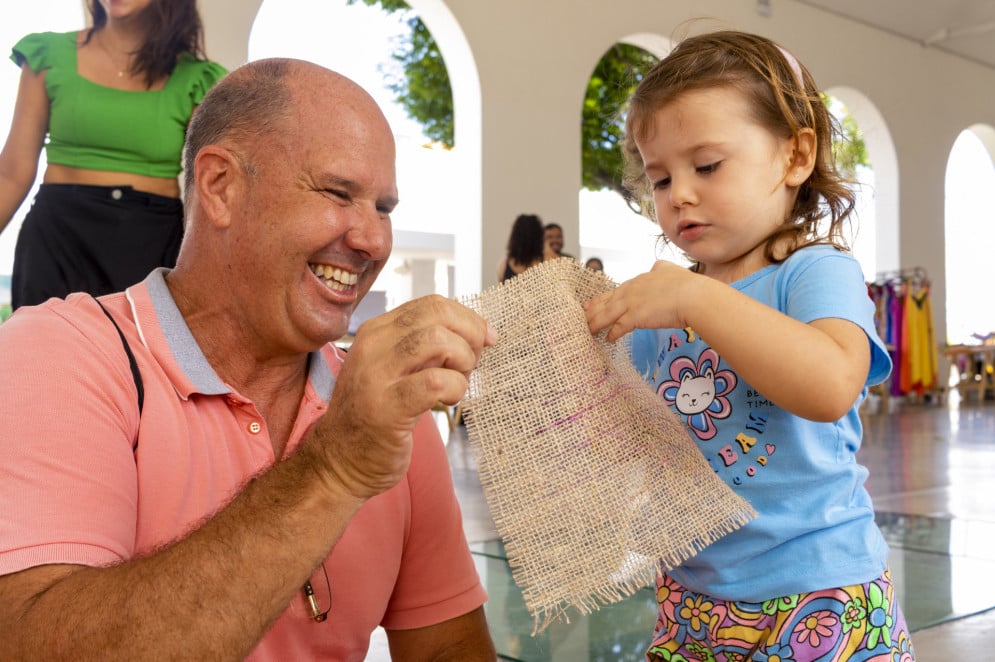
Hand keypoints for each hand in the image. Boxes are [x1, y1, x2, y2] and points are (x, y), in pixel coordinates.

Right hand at [306, 295, 495, 500]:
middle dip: (470, 335)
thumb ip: (424, 348)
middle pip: (438, 315)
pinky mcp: (387, 408)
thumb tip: (475, 332)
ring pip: (438, 341)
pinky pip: (436, 382)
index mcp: (376, 331)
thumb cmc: (376, 415)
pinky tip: (448, 400)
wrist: (339, 461)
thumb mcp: (394, 369)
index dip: (467, 317)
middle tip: (473, 362)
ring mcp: (376, 376)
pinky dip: (454, 388)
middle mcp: (373, 346)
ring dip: (463, 361)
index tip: (484, 338)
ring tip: (458, 381)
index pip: (431, 304)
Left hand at [584, 260, 699, 341]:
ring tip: (587, 331)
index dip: (603, 298)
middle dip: (593, 310)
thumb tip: (657, 265)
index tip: (591, 303)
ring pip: (607, 314)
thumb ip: (661, 268)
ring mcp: (632, 303)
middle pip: (606, 302)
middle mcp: (631, 290)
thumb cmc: (687, 285)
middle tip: (581, 317)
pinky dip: (613, 334)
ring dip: (596, 323)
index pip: (616, 291)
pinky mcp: (635, 317)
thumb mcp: (671, 269)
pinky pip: (619, 327)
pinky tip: (608, 339)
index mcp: (639, 280)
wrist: (693, 296)